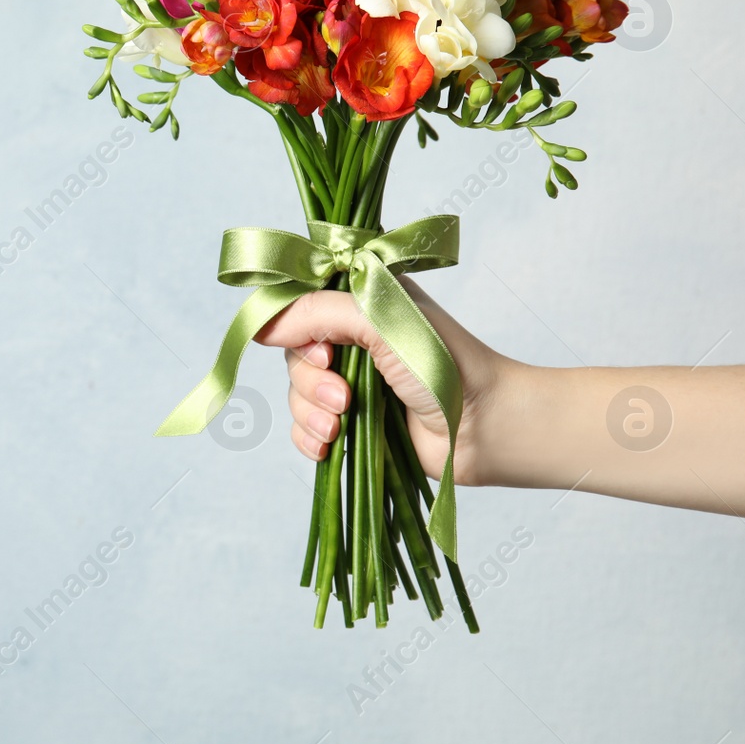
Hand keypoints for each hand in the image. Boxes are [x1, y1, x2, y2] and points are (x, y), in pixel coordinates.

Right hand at [254, 278, 509, 486]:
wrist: (484, 427)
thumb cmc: (445, 364)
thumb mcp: (379, 322)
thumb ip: (318, 314)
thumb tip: (260, 329)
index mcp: (359, 298)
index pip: (299, 302)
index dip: (297, 329)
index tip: (323, 352)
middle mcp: (351, 335)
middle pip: (293, 352)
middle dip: (310, 380)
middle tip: (343, 397)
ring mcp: (351, 380)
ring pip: (296, 392)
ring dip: (310, 412)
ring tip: (342, 425)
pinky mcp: (352, 421)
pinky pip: (305, 428)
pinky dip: (309, 438)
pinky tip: (329, 445)